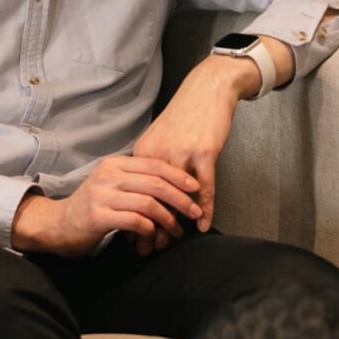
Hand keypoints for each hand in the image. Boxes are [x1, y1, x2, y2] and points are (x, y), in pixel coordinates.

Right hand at [10, 155, 200, 256]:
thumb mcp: (111, 185)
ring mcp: (102, 195)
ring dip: (168, 218)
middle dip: (180, 198)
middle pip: (155, 183)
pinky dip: (150, 229)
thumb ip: (136, 182)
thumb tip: (173, 187)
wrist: (58, 224)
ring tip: (176, 230)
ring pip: (148, 202)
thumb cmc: (91, 207)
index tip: (195, 188)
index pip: (153, 164)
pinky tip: (154, 236)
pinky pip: (135, 221)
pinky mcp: (98, 216)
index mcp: (114, 164)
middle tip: (193, 211)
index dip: (178, 176)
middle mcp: (108, 175)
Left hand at [132, 55, 253, 233]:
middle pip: (153, 197)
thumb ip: (154, 165)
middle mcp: (159, 154)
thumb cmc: (185, 115)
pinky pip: (204, 188)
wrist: (206, 90)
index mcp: (144, 152)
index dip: (135, 214)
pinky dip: (203, 209)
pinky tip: (202, 224)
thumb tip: (147, 192)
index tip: (132, 236)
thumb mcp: (161, 138)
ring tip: (172, 241)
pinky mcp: (204, 153)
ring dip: (174, 221)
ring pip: (176, 196)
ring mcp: (182, 153)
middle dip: (150, 225)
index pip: (136, 191)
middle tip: (149, 248)